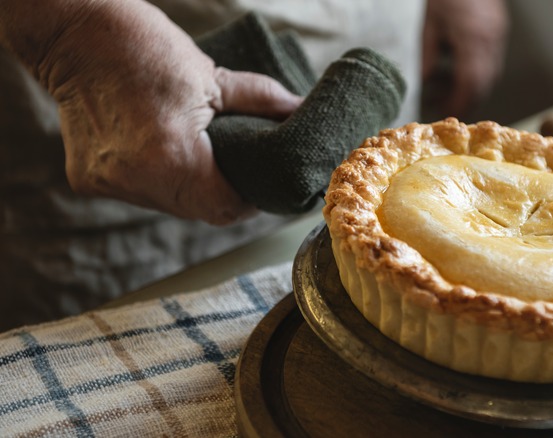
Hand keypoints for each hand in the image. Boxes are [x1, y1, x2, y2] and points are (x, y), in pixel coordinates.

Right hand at [3, 0, 301, 224]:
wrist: (73, 33)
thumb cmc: (143, 48)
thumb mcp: (211, 75)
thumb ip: (260, 100)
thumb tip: (297, 109)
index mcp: (171, 158)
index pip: (224, 207)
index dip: (248, 201)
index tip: (260, 184)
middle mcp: (136, 180)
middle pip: (197, 211)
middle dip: (222, 194)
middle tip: (238, 171)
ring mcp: (109, 183)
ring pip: (168, 205)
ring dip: (189, 189)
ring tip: (202, 159)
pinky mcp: (89, 180)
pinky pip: (140, 192)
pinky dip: (158, 179)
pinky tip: (164, 153)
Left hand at [422, 0, 508, 117]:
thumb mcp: (430, 25)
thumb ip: (429, 56)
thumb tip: (425, 83)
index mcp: (470, 39)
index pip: (469, 81)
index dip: (458, 100)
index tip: (445, 109)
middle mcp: (489, 41)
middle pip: (484, 84)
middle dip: (467, 102)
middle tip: (447, 108)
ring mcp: (498, 38)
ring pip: (492, 76)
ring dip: (474, 91)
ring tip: (451, 94)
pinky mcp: (500, 34)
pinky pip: (493, 64)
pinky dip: (479, 76)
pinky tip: (462, 76)